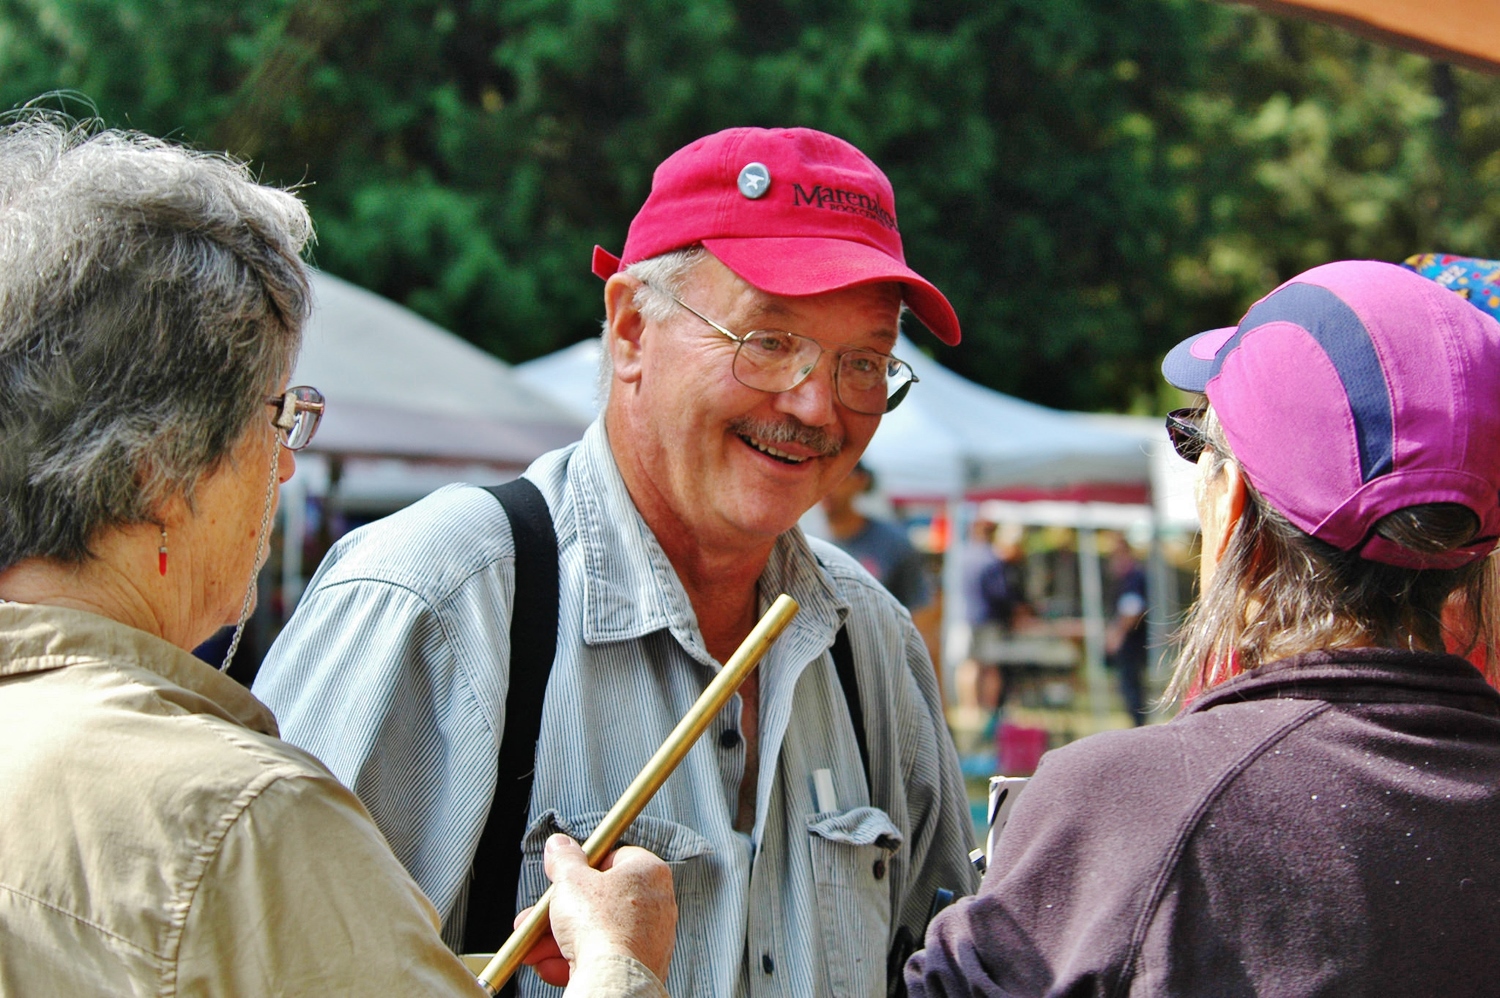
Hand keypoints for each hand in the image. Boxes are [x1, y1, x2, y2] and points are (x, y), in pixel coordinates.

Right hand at [518, 834, 676, 986]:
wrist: (612, 979)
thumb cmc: (600, 926)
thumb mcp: (570, 880)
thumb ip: (564, 859)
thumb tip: (559, 844)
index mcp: (648, 872)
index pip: (614, 857)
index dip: (583, 867)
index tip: (562, 877)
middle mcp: (657, 904)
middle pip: (599, 901)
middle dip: (561, 912)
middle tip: (538, 917)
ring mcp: (651, 938)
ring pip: (597, 932)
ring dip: (560, 939)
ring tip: (533, 947)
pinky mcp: (640, 966)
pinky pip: (603, 957)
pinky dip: (576, 960)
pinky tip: (551, 966)